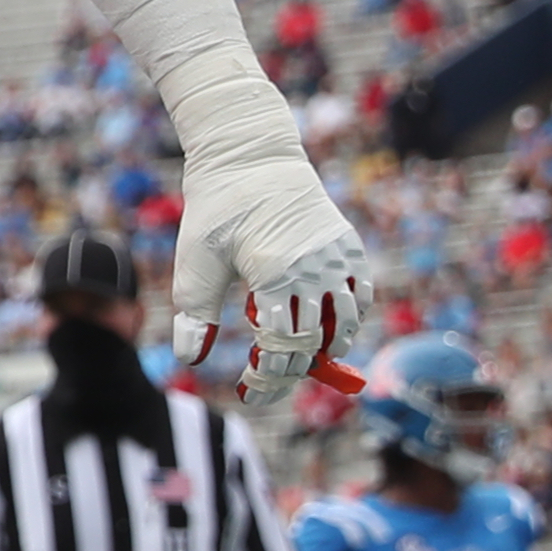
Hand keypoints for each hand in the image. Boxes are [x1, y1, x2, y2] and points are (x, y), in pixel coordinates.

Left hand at [168, 133, 368, 405]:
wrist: (249, 159)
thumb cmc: (215, 211)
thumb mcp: (196, 263)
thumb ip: (196, 313)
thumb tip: (191, 359)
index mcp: (277, 273)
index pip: (282, 345)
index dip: (268, 376)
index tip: (250, 391)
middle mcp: (316, 267)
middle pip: (315, 341)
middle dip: (291, 369)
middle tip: (268, 382)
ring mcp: (338, 257)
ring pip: (347, 323)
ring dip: (326, 348)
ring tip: (300, 360)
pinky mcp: (348, 247)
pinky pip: (360, 296)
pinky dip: (348, 320)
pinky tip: (324, 329)